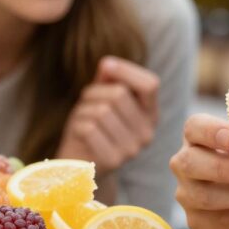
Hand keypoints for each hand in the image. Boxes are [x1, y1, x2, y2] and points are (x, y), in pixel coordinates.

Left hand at [57, 56, 158, 174]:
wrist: (79, 164)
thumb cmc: (91, 125)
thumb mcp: (101, 97)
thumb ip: (108, 78)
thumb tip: (108, 64)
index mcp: (150, 114)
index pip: (150, 84)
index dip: (126, 70)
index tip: (106, 66)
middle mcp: (147, 133)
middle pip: (119, 94)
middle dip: (95, 92)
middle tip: (87, 103)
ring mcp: (132, 149)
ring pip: (102, 111)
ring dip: (83, 109)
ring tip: (83, 119)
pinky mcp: (113, 161)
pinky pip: (90, 128)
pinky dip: (78, 125)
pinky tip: (79, 134)